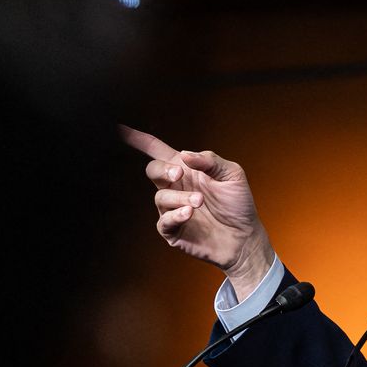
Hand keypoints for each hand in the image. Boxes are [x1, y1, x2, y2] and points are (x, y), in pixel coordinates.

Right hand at [121, 125, 275, 295]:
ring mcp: (172, 209)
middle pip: (153, 170)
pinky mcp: (173, 230)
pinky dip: (175, 215)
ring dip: (179, 197)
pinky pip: (164, 221)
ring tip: (199, 201)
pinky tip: (189, 213)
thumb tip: (184, 154)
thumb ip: (210, 161)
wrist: (245, 237)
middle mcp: (175, 187)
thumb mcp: (232, 174)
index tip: (121, 129)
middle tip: (178, 173)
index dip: (139, 140)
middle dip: (162, 169)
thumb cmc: (238, 204)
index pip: (157, 150)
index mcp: (186, 169)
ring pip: (160, 197)